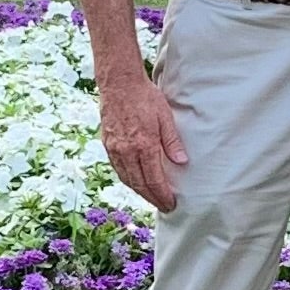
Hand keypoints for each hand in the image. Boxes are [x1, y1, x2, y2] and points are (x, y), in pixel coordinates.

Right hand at [99, 70, 188, 210]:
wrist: (119, 83)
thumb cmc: (145, 96)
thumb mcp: (165, 116)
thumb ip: (172, 141)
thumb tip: (182, 162)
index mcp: (144, 146)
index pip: (154, 180)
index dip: (162, 195)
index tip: (171, 204)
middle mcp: (127, 152)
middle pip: (139, 184)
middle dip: (152, 198)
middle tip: (163, 205)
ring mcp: (115, 149)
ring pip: (127, 179)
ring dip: (139, 191)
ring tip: (151, 197)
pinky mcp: (108, 144)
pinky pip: (118, 169)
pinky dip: (128, 179)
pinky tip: (135, 180)